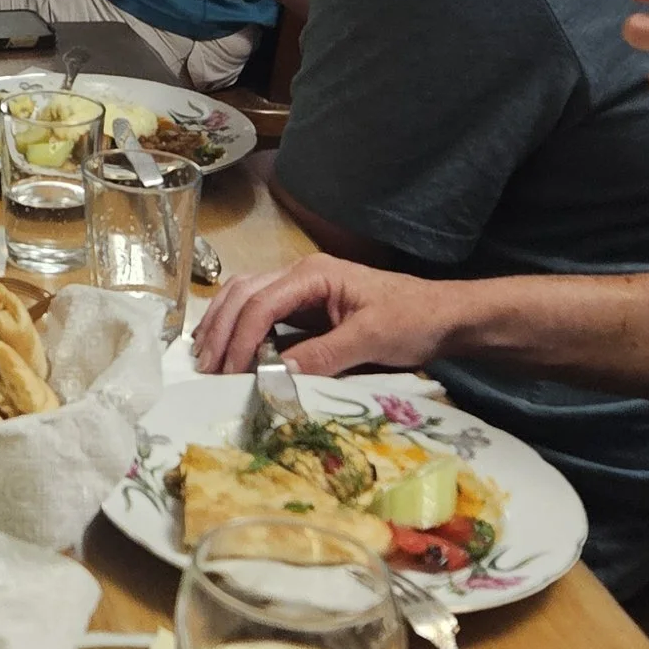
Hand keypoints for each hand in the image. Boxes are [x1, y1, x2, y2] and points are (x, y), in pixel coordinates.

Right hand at [193, 252, 464, 376]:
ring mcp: (301, 288)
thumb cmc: (413, 320)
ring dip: (223, 325)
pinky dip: (239, 327)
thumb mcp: (371, 339)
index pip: (261, 303)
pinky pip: (261, 311)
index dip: (241, 339)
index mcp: (313, 274)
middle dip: (221, 329)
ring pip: (245, 297)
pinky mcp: (306, 306)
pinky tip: (229, 348)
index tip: (229, 373)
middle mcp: (300, 274)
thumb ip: (323, 354)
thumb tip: (275, 375)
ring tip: (205, 357)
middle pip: (243, 293)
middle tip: (204, 367)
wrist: (444, 316)